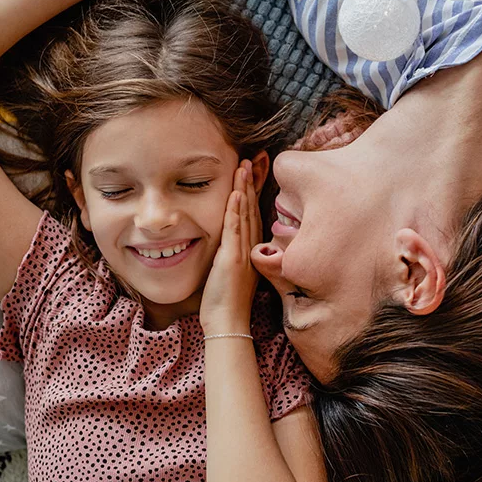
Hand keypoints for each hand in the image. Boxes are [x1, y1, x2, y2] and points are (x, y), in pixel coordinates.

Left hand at [200, 161, 262, 335]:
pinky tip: (235, 193)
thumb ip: (232, 253)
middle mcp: (251, 247)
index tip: (254, 170)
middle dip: (253, 182)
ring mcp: (243, 252)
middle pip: (253, 207)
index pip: (254, 213)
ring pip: (245, 214)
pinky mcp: (232, 259)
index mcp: (252, 249)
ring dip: (244, 189)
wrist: (228, 323)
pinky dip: (235, 210)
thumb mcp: (232, 272)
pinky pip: (234, 229)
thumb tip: (227, 241)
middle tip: (255, 158)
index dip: (254, 190)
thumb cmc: (226, 302)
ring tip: (244, 166)